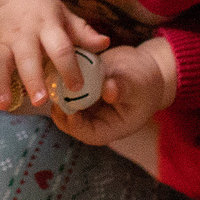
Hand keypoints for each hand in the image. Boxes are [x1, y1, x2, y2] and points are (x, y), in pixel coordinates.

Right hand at [0, 0, 110, 111]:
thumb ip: (82, 32)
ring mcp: (1, 41)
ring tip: (4, 104)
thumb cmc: (40, 10)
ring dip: (0, 84)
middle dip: (32, 79)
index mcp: (48, 26)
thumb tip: (105, 44)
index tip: (77, 87)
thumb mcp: (63, 15)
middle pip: (27, 58)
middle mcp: (23, 34)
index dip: (69, 67)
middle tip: (39, 101)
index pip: (60, 47)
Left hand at [55, 38, 173, 147]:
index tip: (68, 109)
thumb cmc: (145, 82)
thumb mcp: (137, 85)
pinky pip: (65, 89)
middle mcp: (94, 119)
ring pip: (64, 104)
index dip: (75, 125)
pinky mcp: (80, 90)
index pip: (88, 134)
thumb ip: (123, 88)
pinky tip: (58, 65)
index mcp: (109, 128)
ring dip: (58, 92)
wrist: (144, 68)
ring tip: (54, 76)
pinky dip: (61, 79)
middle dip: (61, 107)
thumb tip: (109, 90)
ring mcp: (85, 105)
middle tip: (54, 90)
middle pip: (70, 121)